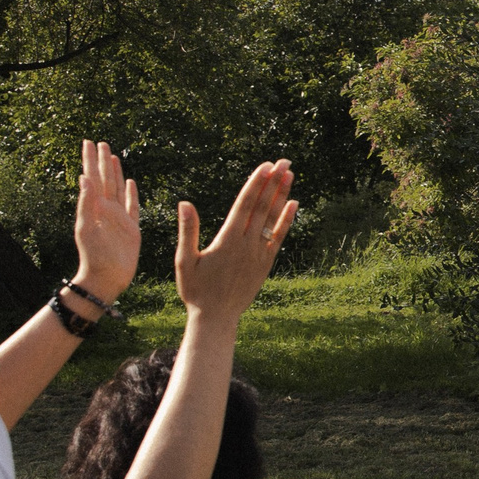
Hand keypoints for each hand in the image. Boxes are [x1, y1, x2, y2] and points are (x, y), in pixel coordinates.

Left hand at [71, 140, 140, 303]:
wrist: (106, 278)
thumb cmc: (93, 256)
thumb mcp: (86, 228)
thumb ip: (85, 203)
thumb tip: (84, 177)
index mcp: (94, 207)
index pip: (92, 177)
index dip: (90, 160)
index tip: (88, 142)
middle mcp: (106, 209)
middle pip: (105, 179)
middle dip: (102, 161)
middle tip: (101, 143)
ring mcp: (119, 218)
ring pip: (117, 189)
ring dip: (115, 173)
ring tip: (113, 157)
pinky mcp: (131, 229)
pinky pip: (132, 206)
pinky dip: (131, 194)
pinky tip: (130, 183)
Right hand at [175, 160, 296, 323]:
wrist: (216, 317)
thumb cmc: (195, 290)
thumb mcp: (184, 261)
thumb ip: (188, 231)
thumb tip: (185, 203)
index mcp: (227, 240)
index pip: (245, 204)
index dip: (256, 183)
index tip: (266, 166)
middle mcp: (247, 244)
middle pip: (263, 206)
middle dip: (273, 182)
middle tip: (284, 161)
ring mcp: (259, 254)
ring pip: (273, 218)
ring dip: (282, 195)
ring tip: (290, 174)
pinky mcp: (266, 263)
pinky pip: (279, 237)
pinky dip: (286, 220)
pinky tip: (294, 204)